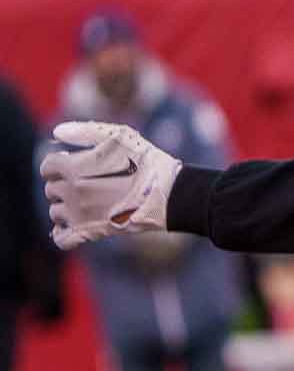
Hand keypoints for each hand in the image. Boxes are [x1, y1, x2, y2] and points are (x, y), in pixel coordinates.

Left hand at [40, 121, 182, 249]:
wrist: (169, 194)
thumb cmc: (146, 162)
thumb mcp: (119, 136)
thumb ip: (84, 131)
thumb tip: (56, 131)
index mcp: (73, 167)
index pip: (47, 167)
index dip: (59, 165)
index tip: (74, 166)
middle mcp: (70, 191)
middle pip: (51, 190)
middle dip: (64, 186)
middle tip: (86, 185)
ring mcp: (78, 214)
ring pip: (55, 213)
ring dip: (66, 209)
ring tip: (86, 205)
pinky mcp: (89, 232)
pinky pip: (62, 239)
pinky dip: (64, 234)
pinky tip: (75, 227)